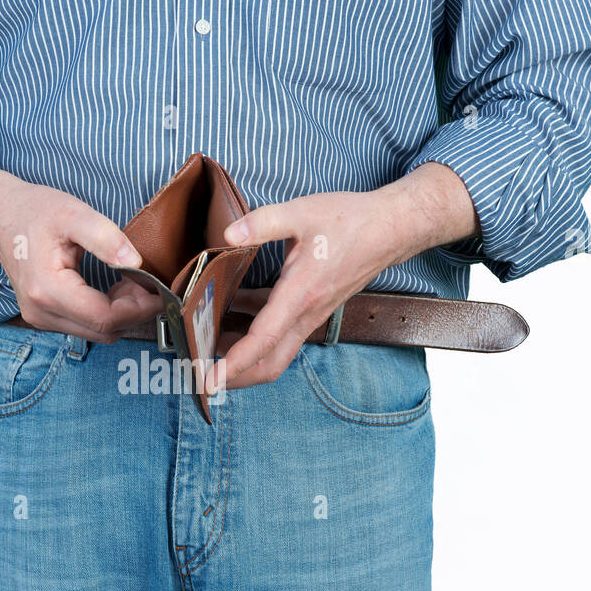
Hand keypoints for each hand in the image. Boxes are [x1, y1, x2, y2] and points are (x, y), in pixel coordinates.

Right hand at [0, 156, 161, 341]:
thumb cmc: (34, 212)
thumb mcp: (74, 214)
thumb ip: (106, 238)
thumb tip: (137, 262)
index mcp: (48, 290)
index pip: (105, 318)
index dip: (139, 308)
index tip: (160, 290)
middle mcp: (41, 313)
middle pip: (103, 331)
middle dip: (134, 312)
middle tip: (149, 283)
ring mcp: (41, 319)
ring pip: (96, 333)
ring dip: (121, 314)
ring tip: (133, 283)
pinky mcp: (45, 318)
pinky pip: (86, 327)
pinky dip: (107, 314)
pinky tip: (115, 290)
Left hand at [204, 162, 479, 393]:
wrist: (391, 229)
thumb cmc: (351, 221)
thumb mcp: (303, 212)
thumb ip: (263, 223)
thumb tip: (229, 235)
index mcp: (301, 294)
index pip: (263, 339)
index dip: (235, 362)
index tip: (210, 378)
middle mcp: (306, 313)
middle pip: (269, 364)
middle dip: (235, 377)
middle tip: (200, 375)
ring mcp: (310, 315)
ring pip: (275, 354)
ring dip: (242, 360)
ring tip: (206, 350)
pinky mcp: (311, 310)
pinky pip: (280, 335)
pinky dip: (253, 337)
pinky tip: (229, 316)